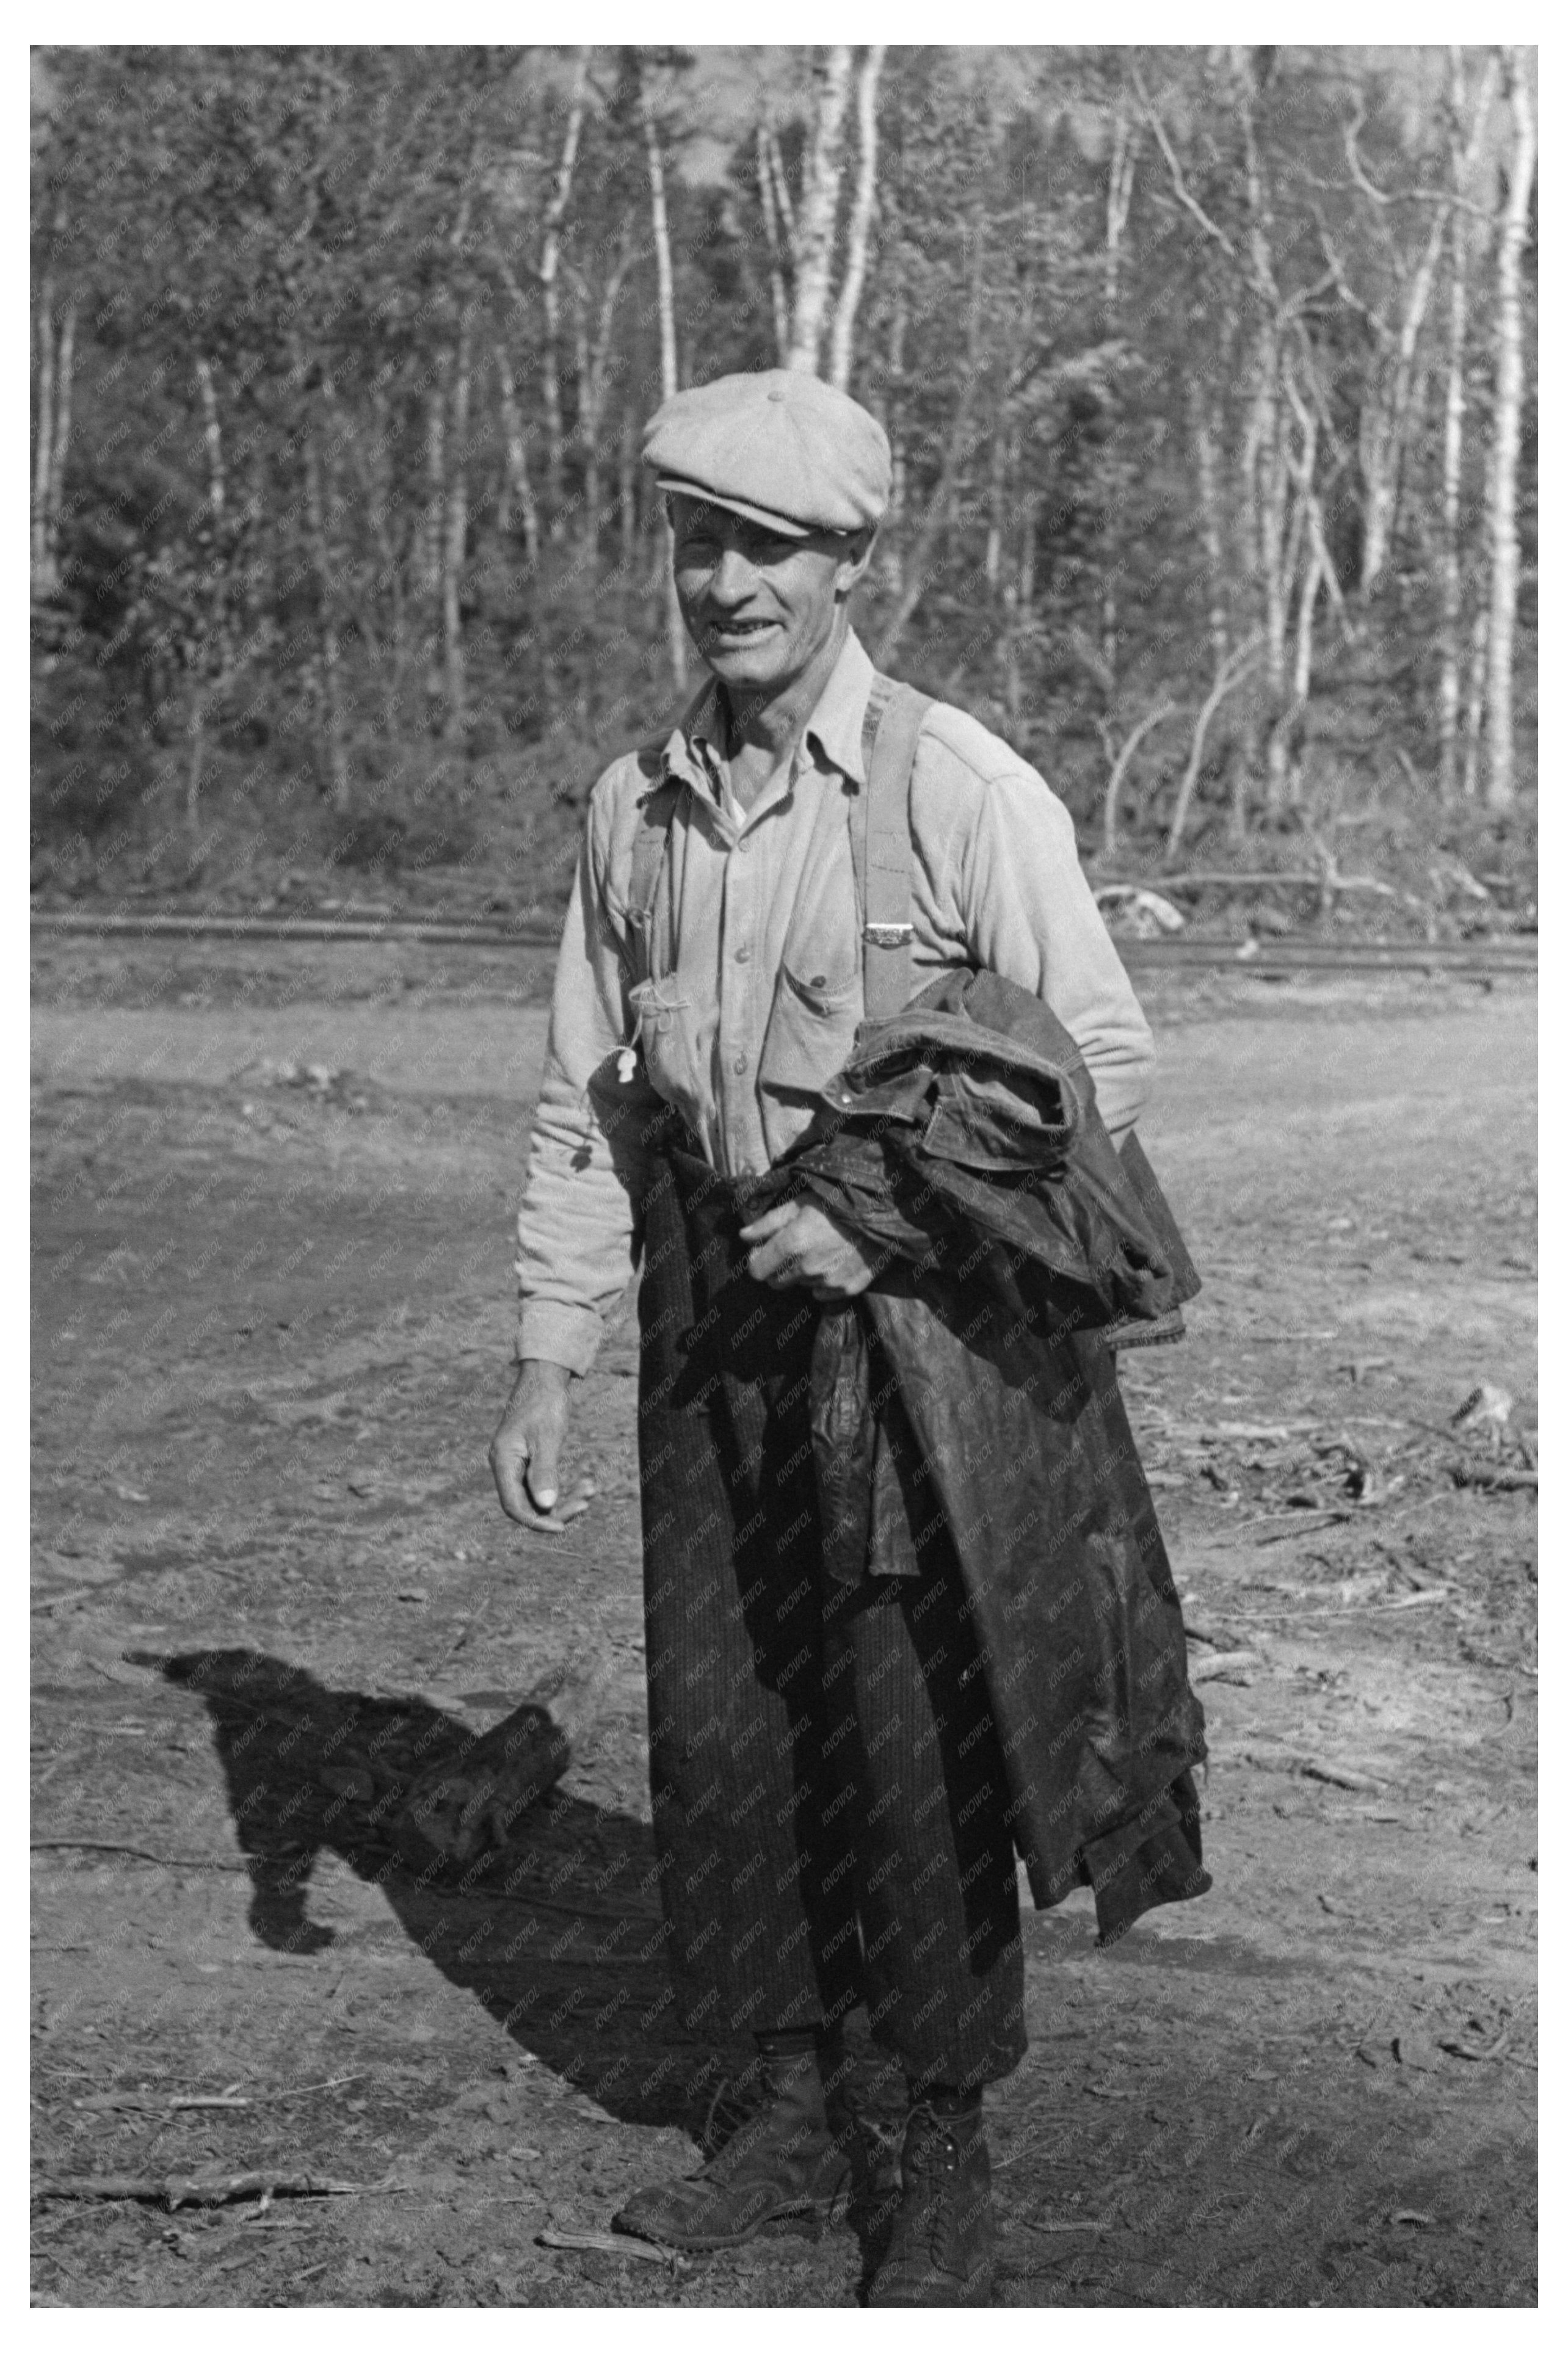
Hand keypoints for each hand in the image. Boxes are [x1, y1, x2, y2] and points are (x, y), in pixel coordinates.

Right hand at [489, 1360, 590, 1530]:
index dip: (536, 1521)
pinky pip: (545, 1483)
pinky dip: (565, 1486)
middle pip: (527, 1504)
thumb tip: (545, 1506)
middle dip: (557, 1508)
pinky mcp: (529, 1460)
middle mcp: (505, 1465)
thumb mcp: (547, 1437)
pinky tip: (588, 1483)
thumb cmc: (545, 1403)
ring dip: (565, 1497)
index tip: (562, 1528)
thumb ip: (544, 1472)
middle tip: (586, 1504)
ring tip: (591, 1489)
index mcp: (502, 1461)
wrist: (545, 1376)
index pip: (514, 1505)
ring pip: (539, 1496)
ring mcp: (517, 1463)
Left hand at [737, 1200, 880, 1299]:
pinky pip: (824, 1293)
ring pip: (802, 1286)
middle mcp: (808, 1268)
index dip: (758, 1259)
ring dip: (804, 1273)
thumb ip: (768, 1222)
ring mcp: (829, 1282)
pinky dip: (825, 1282)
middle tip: (795, 1247)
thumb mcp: (799, 1203)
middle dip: (780, 1267)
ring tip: (821, 1249)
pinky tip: (836, 1260)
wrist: (883, 1210)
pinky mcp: (849, 1289)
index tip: (765, 1249)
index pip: (757, 1270)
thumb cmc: (837, 1201)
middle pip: (777, 1282)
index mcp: (792, 1244)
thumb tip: (744, 1236)